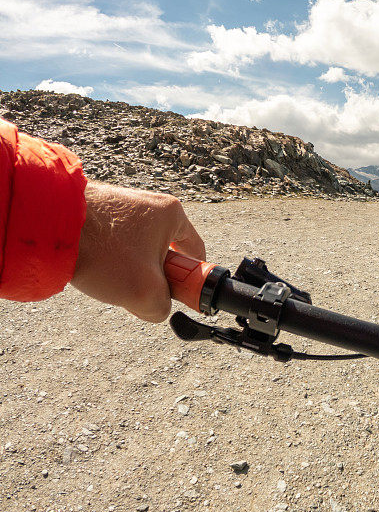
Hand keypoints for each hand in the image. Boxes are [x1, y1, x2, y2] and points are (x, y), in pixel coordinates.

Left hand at [70, 182, 205, 321]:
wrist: (48, 225)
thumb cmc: (102, 251)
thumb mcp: (146, 294)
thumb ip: (162, 307)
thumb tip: (156, 308)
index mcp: (172, 214)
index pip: (196, 252)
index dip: (191, 280)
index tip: (178, 295)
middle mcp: (149, 204)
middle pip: (164, 254)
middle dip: (153, 277)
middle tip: (137, 291)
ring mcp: (122, 205)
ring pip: (136, 252)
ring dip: (127, 271)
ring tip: (108, 278)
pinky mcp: (97, 211)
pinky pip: (113, 244)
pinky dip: (106, 261)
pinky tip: (93, 268)